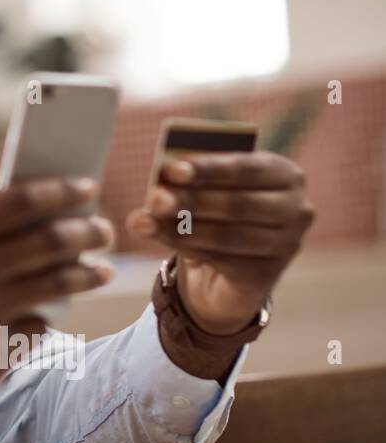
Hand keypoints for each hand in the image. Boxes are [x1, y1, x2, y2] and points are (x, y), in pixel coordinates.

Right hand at [0, 149, 113, 430]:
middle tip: (103, 230)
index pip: (13, 202)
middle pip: (45, 242)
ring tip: (101, 270)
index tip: (86, 186)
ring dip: (86, 274)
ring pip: (54, 286)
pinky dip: (46, 319)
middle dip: (86, 231)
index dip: (57, 190)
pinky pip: (38, 329)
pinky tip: (47, 314)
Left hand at [126, 151, 314, 334]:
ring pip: (226, 235)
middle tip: (152, 199)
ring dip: (180, 228)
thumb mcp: (208, 189)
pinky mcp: (268, 274)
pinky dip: (184, 246)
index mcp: (285, 173)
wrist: (226, 266)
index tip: (172, 170)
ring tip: (144, 220)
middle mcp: (297, 208)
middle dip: (190, 201)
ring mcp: (288, 244)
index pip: (246, 168)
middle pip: (237, 204)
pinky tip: (157, 236)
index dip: (208, 169)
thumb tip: (159, 184)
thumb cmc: (216, 211)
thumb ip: (192, 180)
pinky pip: (220, 259)